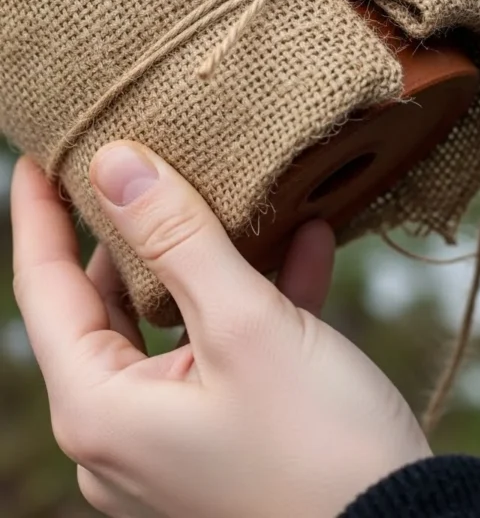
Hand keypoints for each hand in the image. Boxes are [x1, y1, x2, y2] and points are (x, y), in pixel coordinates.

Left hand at [11, 144, 429, 517]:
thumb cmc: (321, 447)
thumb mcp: (245, 324)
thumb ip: (175, 236)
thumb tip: (114, 163)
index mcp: (101, 408)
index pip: (44, 286)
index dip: (40, 210)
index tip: (43, 150)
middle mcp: (122, 430)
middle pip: (106, 302)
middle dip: (134, 227)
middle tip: (143, 156)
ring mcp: (172, 437)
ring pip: (171, 320)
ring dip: (208, 257)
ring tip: (232, 192)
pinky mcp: (223, 438)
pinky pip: (222, 351)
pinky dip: (254, 299)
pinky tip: (304, 245)